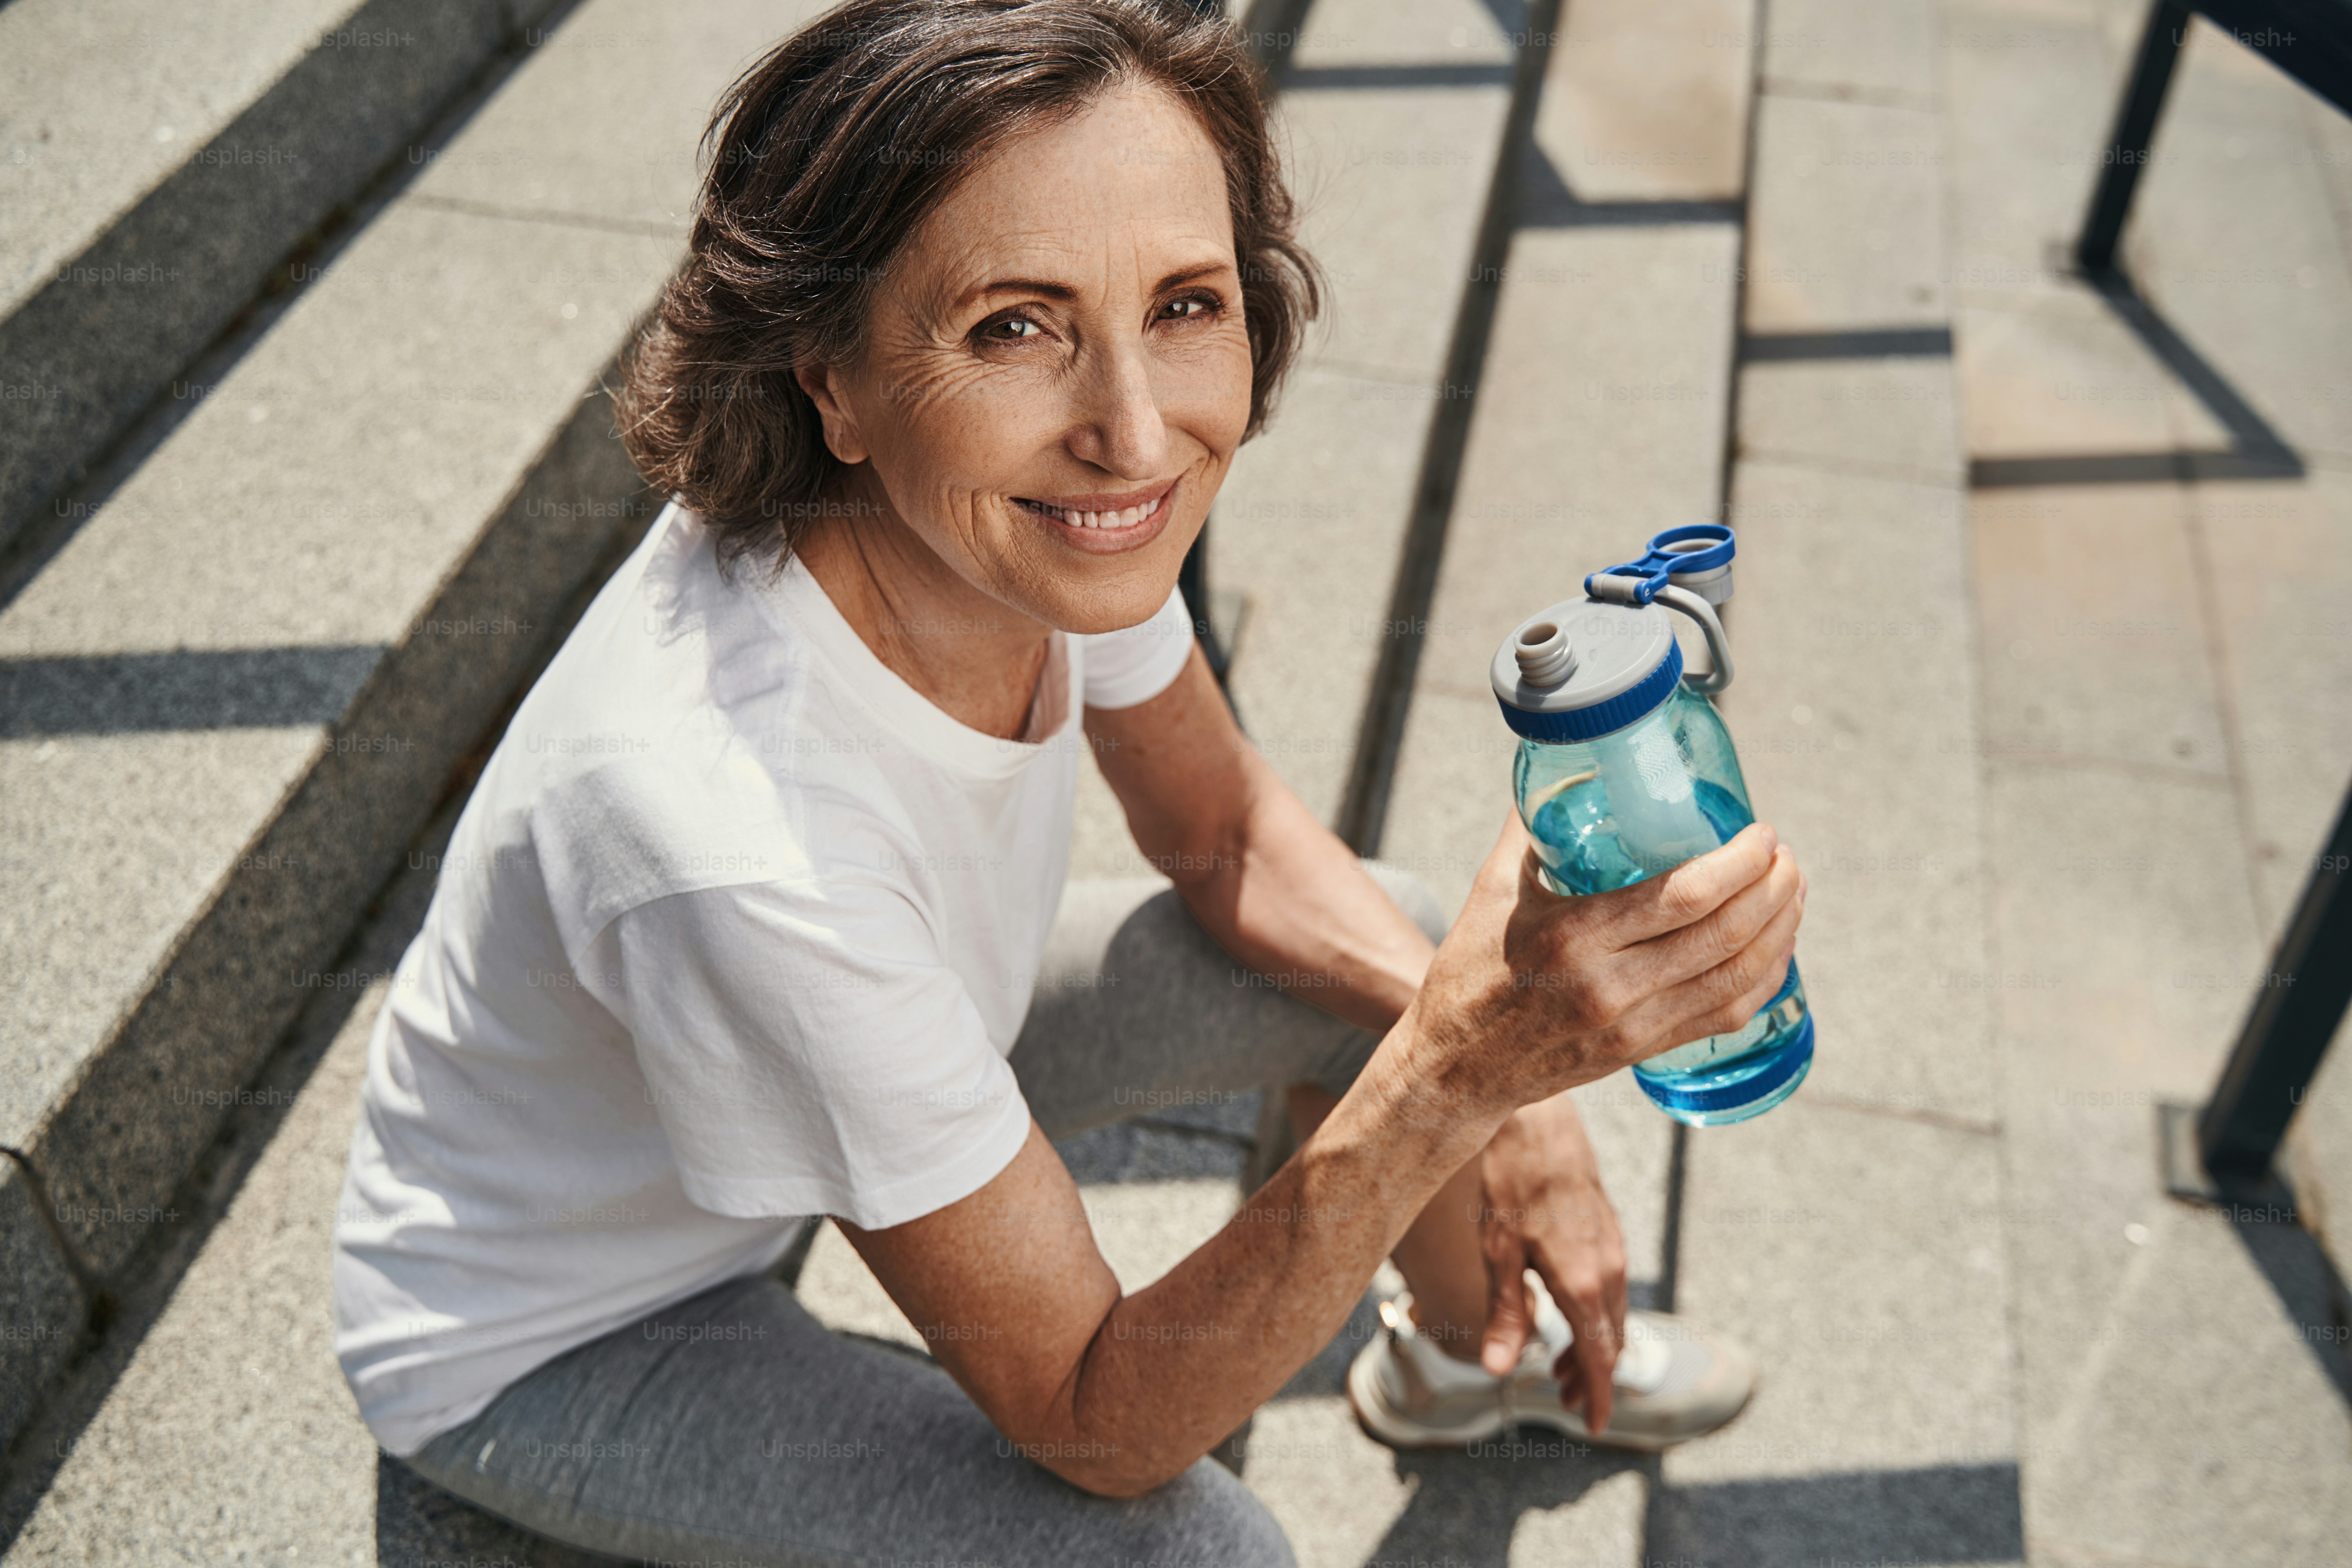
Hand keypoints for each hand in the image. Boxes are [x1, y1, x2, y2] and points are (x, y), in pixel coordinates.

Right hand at [1403, 815, 1805, 1120]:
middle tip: (1785, 856)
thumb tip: (1567, 763)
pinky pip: (1726, 1016)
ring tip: (1792, 892)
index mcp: (1573, 936)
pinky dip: (1764, 979)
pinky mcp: (1644, 1053)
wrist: (1456, 1066)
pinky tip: (1776, 948)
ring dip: (1781, 931)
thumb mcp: (1493, 889)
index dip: (1740, 862)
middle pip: (1724, 934)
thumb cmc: (1471, 970)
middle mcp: (1610, 986)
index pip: (1685, 896)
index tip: (1761, 834)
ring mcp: (1633, 1026)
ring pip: (1736, 978)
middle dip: (1773, 888)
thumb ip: (1533, 825)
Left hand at [1476, 1095, 1627, 1432]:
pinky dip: (1595, 1313)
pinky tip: (1569, 1311)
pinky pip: (1610, 1287)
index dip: (1598, 1397)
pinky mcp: (1606, 1229)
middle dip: (1591, 1375)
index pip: (1602, 1359)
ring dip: (1593, 1345)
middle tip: (1565, 1399)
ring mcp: (1613, 1247)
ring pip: (1612, 1314)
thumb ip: (1505, 1314)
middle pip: (1610, 1341)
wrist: (1537, 1119)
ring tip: (1562, 1364)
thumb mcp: (1498, 1254)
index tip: (1592, 1426)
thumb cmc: (1511, 1182)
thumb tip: (1499, 1370)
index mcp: (1584, 1284)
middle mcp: (1609, 1269)